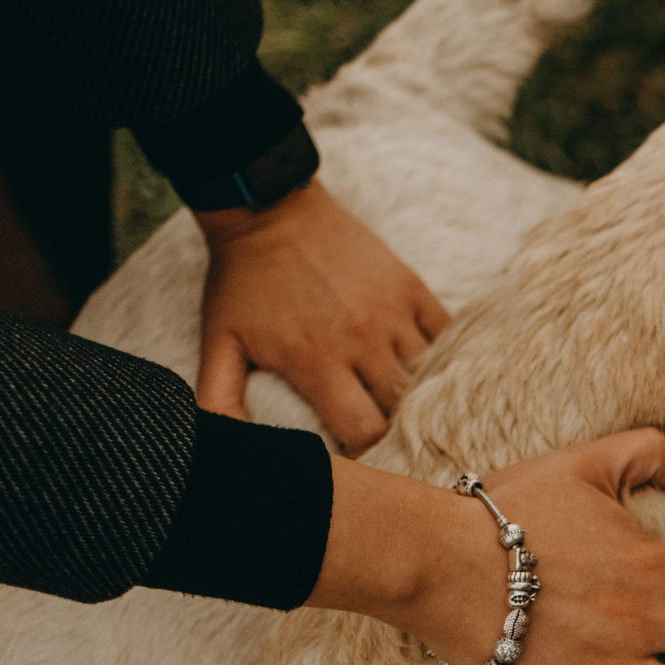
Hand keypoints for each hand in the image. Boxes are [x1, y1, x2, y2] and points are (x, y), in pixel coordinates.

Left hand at [196, 181, 449, 450]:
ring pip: (428, 374)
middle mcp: (361, 339)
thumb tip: (229, 453)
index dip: (366, 453)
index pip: (365, 430)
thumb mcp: (219, 344)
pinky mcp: (409, 286)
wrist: (267, 208)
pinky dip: (441, 354)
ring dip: (419, 393)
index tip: (358, 455)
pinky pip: (445, 333)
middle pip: (402, 408)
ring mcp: (391, 311)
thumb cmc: (241, 281)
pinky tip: (429, 367)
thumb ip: (220, 403)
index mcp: (316, 360)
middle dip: (396, 428)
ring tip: (408, 404)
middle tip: (387, 435)